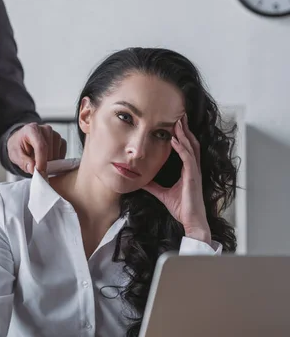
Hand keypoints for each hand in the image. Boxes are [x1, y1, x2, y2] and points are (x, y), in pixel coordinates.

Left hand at [7, 123, 66, 174]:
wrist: (22, 142)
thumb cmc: (19, 146)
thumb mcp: (15, 155)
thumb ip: (23, 162)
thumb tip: (33, 169)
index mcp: (32, 129)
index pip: (40, 146)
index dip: (41, 161)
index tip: (40, 172)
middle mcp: (45, 129)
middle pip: (49, 150)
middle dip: (44, 162)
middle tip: (35, 167)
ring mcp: (55, 134)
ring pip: (57, 153)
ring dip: (50, 162)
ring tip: (39, 160)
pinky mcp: (61, 140)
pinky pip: (62, 153)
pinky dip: (56, 160)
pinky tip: (47, 159)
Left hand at [144, 114, 210, 243]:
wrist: (191, 221)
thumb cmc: (182, 209)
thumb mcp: (163, 194)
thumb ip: (154, 186)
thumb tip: (141, 181)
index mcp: (189, 170)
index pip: (187, 148)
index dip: (182, 136)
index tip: (175, 124)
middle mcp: (193, 168)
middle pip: (191, 143)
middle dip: (185, 129)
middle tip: (179, 115)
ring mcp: (194, 172)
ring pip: (191, 147)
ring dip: (184, 134)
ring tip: (177, 122)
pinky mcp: (193, 177)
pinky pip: (188, 158)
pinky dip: (181, 148)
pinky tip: (175, 140)